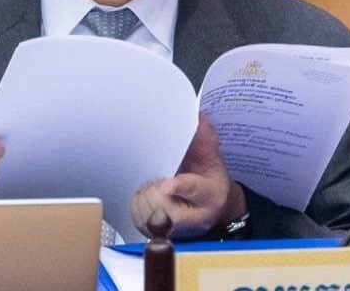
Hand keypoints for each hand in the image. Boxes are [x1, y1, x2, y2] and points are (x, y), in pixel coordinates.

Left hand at [130, 115, 244, 238]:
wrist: (209, 211)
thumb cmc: (209, 182)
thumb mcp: (214, 162)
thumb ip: (205, 141)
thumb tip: (199, 117)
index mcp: (209, 195)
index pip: (194, 190)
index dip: (180, 187)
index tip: (168, 184)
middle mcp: (192, 218)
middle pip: (161, 200)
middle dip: (155, 186)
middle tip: (161, 179)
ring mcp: (172, 229)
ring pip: (146, 208)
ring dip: (146, 193)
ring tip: (156, 186)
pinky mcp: (155, 233)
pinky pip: (136, 215)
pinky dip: (138, 202)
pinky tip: (149, 197)